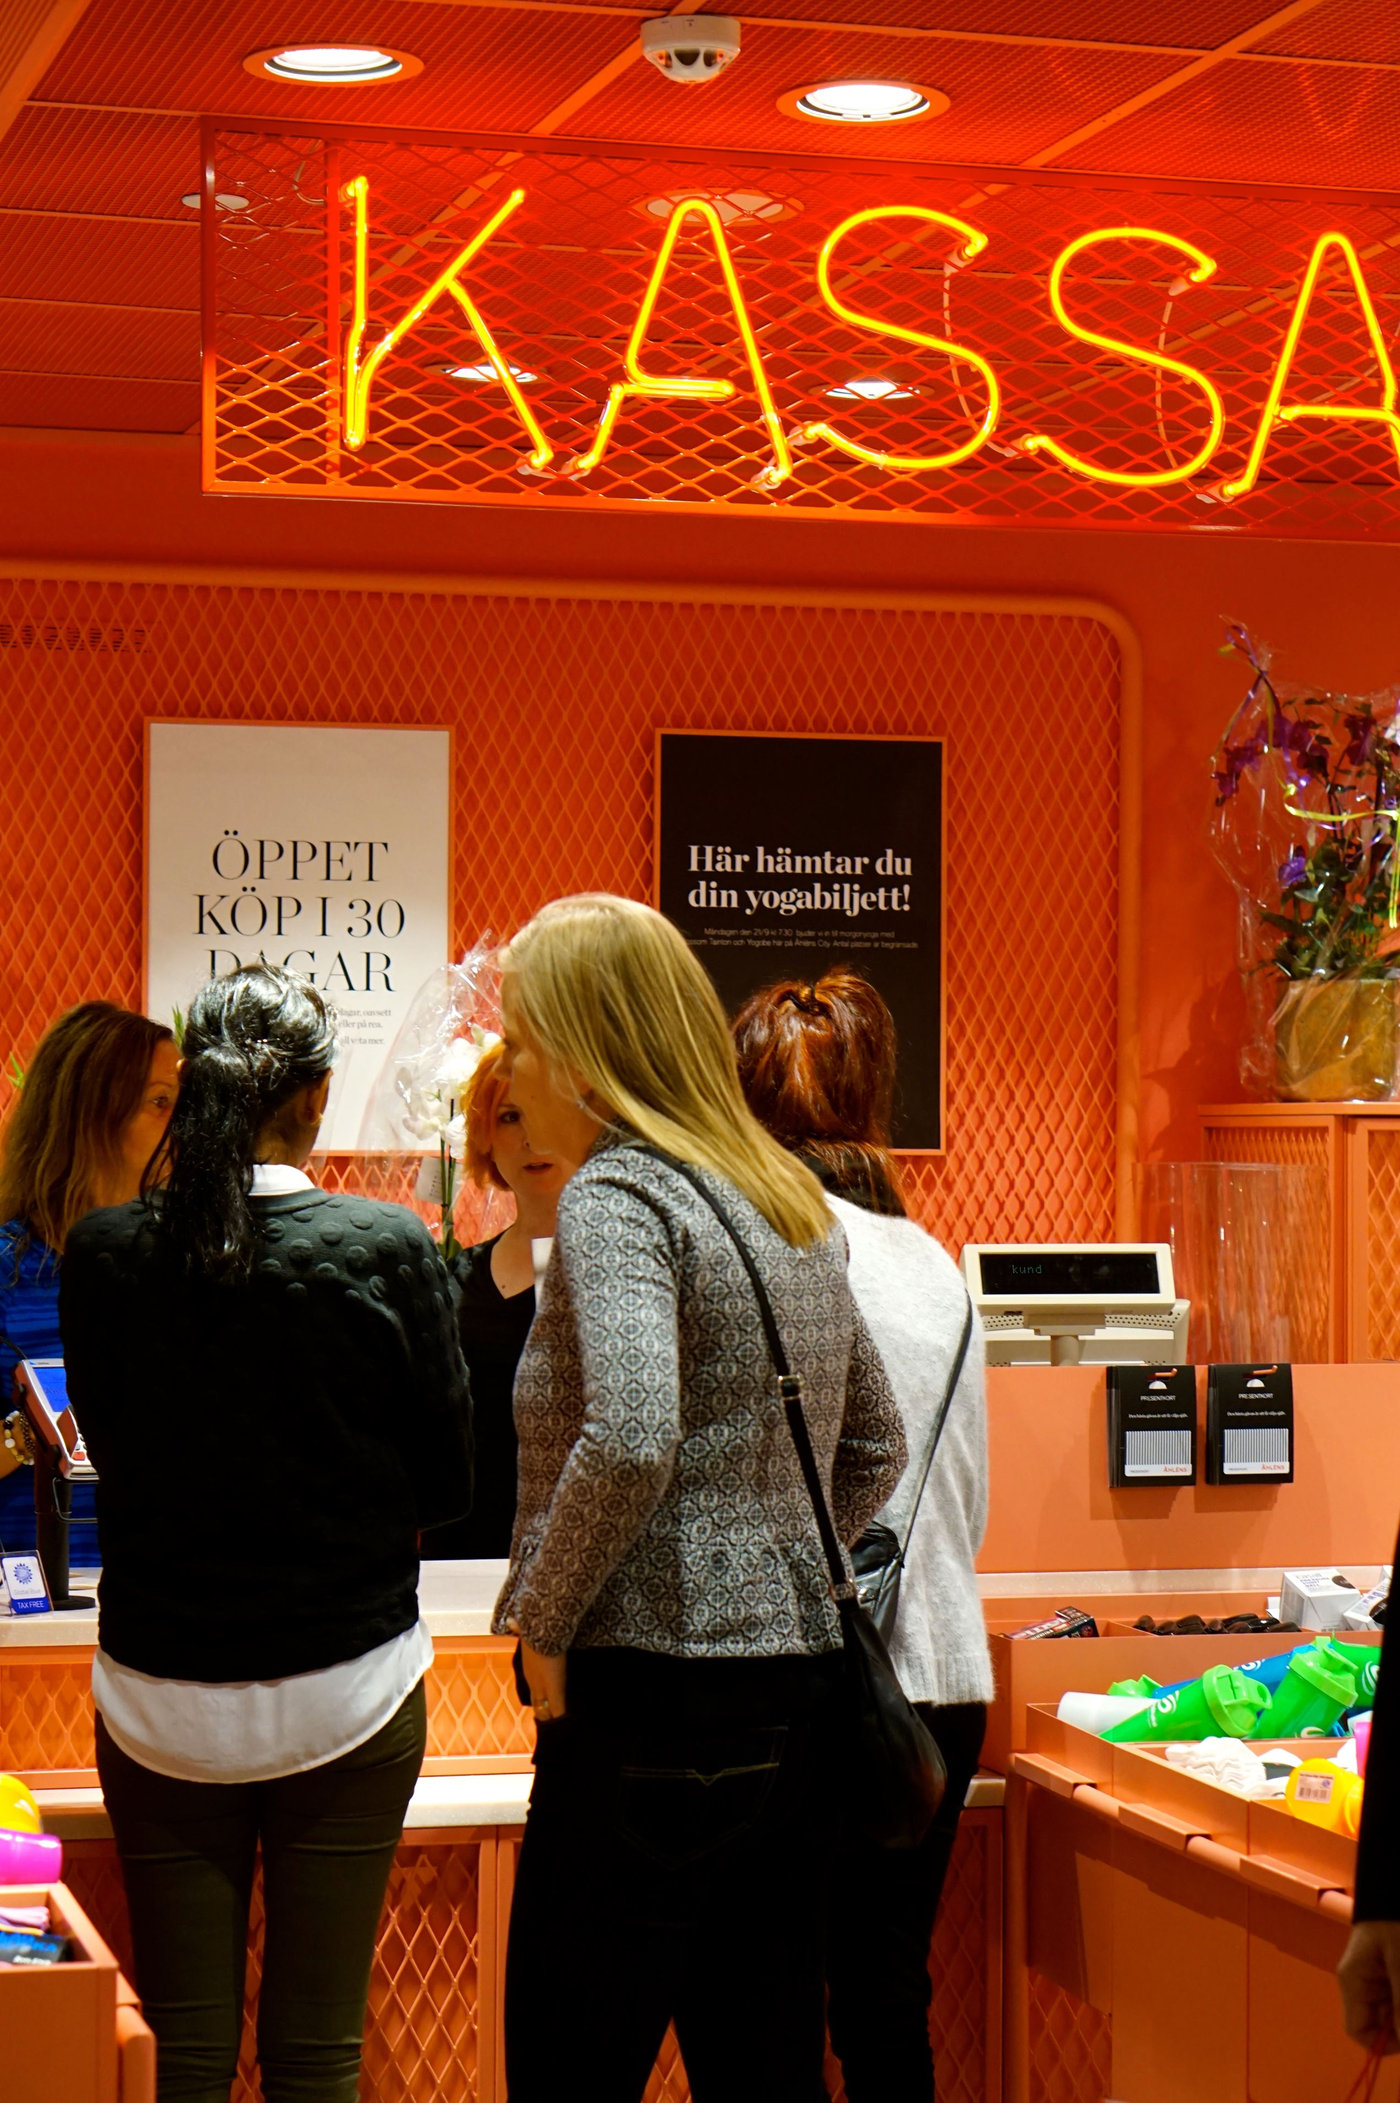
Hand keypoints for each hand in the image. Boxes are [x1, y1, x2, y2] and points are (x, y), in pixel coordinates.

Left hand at [507, 1622, 566, 1721]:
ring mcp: (543, 1688)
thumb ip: (518, 1627)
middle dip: (545, 1715)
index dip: (540, 1700)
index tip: (545, 1706)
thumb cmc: (536, 1628)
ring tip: (560, 1730)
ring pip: (546, 1711)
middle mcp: (533, 1682)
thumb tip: (510, 1622)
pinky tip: (569, 1726)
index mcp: (529, 1670)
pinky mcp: (554, 1690)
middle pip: (538, 1706)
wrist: (542, 1630)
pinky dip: (562, 1719)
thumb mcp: (526, 1630)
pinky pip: (558, 1710)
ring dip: (553, 1719)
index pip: (534, 1692)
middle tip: (552, 1724)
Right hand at [1339, 1921, 1399, 2053]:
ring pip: (1393, 2012)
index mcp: (1352, 1981)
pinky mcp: (1388, 1974)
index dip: (1385, 2043)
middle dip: (1399, 2021)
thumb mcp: (1399, 1963)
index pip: (1358, 2031)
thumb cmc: (1392, 1920)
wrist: (1394, 1889)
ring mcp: (1375, 1980)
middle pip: (1380, 2024)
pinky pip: (1397, 1999)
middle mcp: (1360, 1985)